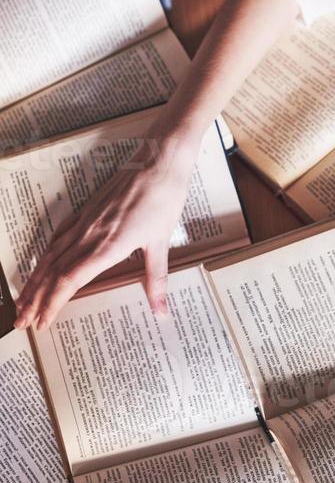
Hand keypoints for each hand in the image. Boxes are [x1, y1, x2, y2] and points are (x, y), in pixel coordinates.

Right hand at [14, 130, 197, 331]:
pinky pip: (58, 236)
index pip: (68, 281)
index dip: (52, 304)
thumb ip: (156, 280)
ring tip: (23, 300)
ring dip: (35, 280)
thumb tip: (161, 311)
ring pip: (51, 255)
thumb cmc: (164, 198)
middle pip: (52, 272)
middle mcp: (89, 234)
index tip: (42, 322)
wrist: (159, 160)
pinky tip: (42, 264)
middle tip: (22, 322)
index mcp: (106, 246)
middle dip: (34, 299)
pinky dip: (46, 255)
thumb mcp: (162, 242)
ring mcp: (85, 220)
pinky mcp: (87, 209)